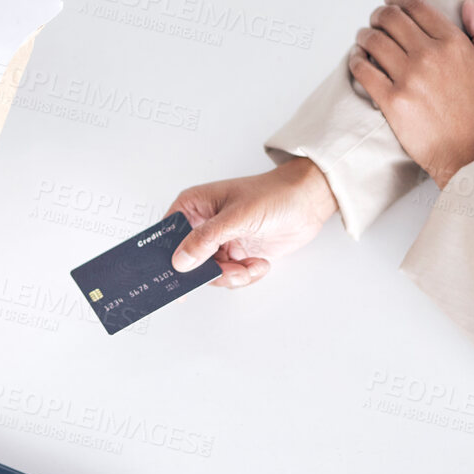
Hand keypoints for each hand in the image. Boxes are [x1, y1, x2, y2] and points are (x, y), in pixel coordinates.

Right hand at [166, 157, 336, 287]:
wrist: (308, 203)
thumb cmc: (274, 195)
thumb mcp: (237, 216)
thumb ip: (206, 239)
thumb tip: (180, 260)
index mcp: (193, 207)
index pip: (166, 235)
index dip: (165, 257)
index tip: (172, 277)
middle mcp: (202, 226)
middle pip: (187, 262)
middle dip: (208, 272)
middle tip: (228, 272)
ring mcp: (220, 242)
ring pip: (209, 274)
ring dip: (232, 276)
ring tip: (250, 265)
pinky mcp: (237, 255)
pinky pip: (230, 277)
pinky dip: (246, 276)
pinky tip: (259, 262)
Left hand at [349, 0, 473, 187]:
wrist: (470, 153)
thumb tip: (468, 5)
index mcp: (453, 43)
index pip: (418, 8)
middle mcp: (429, 55)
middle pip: (391, 20)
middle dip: (379, 14)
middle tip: (376, 18)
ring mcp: (408, 77)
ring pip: (374, 41)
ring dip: (365, 35)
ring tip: (364, 38)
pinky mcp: (391, 100)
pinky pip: (364, 71)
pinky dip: (356, 60)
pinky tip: (357, 59)